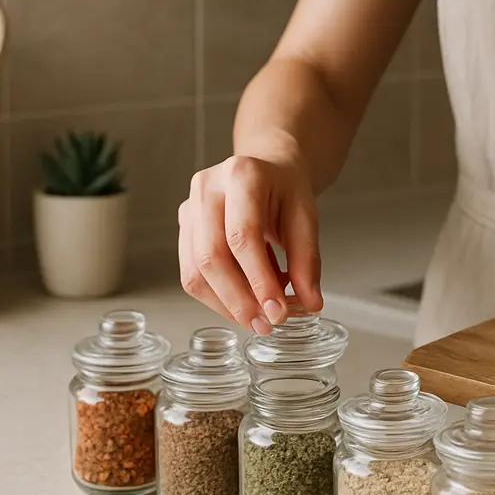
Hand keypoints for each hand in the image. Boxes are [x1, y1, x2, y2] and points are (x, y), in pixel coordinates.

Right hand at [178, 148, 322, 333]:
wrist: (267, 170)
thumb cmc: (286, 190)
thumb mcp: (306, 217)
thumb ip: (307, 260)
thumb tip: (310, 303)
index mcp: (242, 175)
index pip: (242, 236)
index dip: (259, 279)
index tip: (277, 312)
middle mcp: (207, 188)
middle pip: (211, 256)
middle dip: (239, 299)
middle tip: (266, 324)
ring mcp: (189, 207)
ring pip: (195, 270)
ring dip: (226, 304)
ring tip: (258, 319)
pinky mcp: (184, 228)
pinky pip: (191, 274)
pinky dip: (217, 298)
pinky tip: (244, 303)